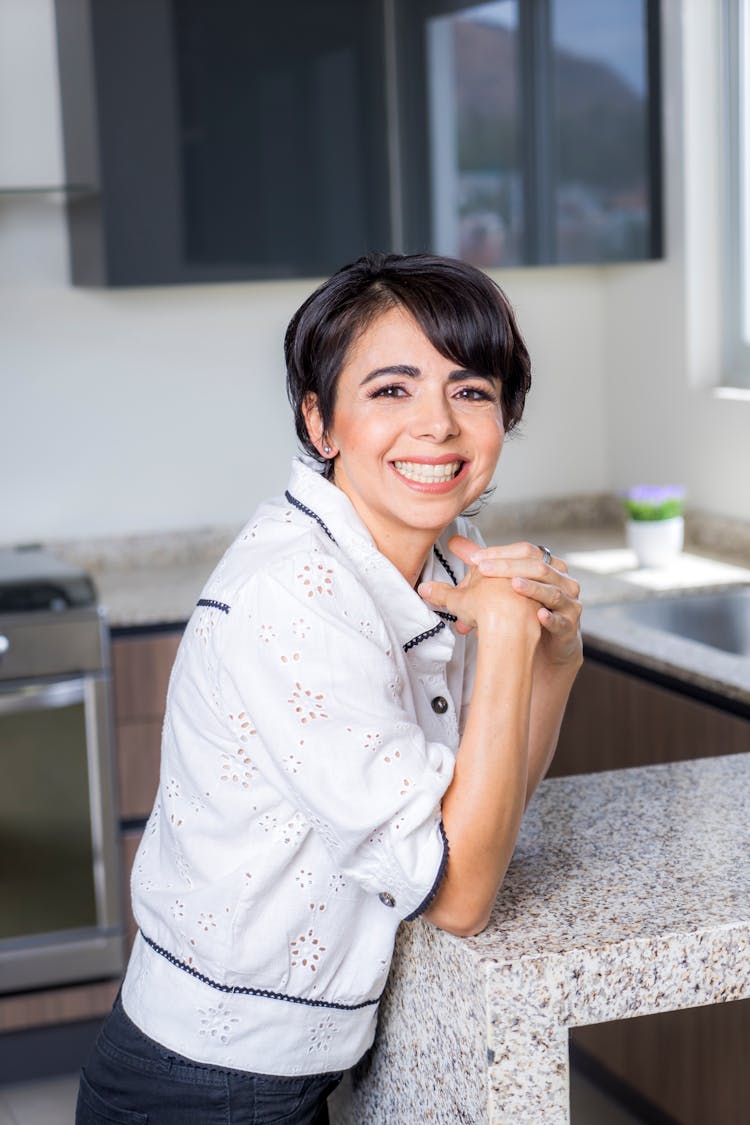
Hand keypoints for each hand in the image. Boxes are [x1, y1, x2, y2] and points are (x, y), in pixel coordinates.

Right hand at [417, 542, 541, 646]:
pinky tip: (508, 628)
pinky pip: (527, 609)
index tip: (463, 591)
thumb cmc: (484, 609)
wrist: (511, 626)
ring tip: (488, 624)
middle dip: (483, 598)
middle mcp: (514, 572)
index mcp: (494, 565)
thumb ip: (441, 593)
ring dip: (499, 607)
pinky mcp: (541, 603)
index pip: (481, 570)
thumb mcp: (457, 600)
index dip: (468, 585)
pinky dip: (516, 618)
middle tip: (469, 616)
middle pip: (497, 581)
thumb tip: (424, 588)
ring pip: (512, 594)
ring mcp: (530, 586)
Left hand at [444, 536, 582, 666]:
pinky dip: (550, 618)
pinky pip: (562, 621)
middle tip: (482, 569)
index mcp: (548, 565)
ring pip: (553, 591)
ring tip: (513, 585)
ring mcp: (569, 603)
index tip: (475, 558)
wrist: (549, 645)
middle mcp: (562, 580)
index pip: (526, 550)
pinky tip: (539, 615)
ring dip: (533, 588)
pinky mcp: (570, 627)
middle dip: (509, 567)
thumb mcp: (504, 585)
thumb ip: (483, 564)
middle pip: (538, 566)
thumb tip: (455, 543)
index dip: (501, 552)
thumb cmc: (526, 610)